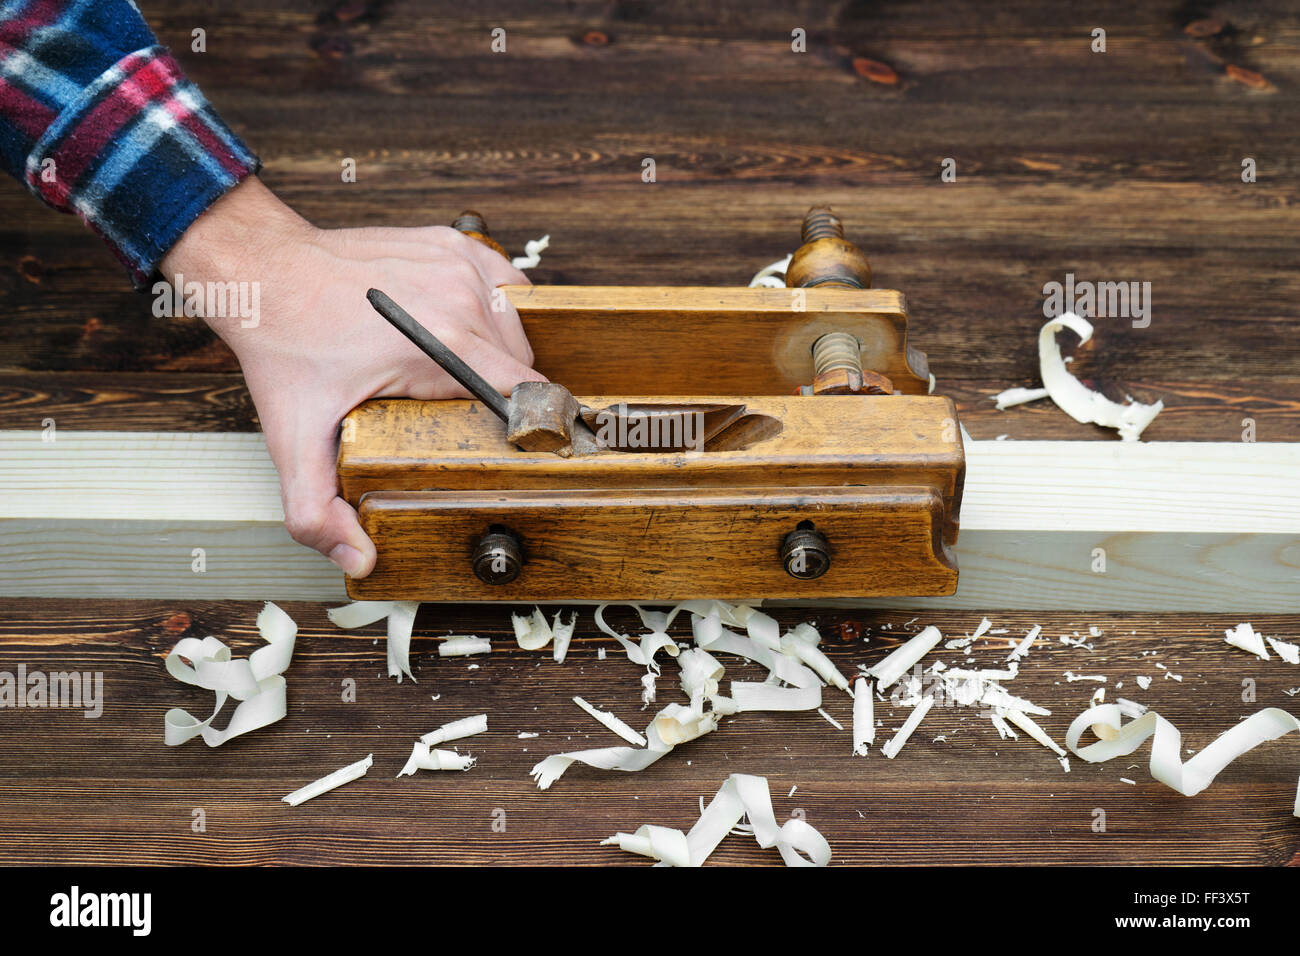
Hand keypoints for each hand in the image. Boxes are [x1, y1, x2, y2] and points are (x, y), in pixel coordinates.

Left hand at [161, 177, 542, 577]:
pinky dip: (496, 310)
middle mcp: (461, 299)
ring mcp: (461, 265)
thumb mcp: (295, 439)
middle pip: (523, 363)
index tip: (530, 444)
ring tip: (459, 372)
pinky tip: (467, 329)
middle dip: (502, 394)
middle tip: (461, 412)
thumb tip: (358, 558)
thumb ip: (317, 510)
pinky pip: (504, 284)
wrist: (263, 272)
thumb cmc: (284, 347)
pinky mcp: (455, 244)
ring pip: (516, 324)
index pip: (527, 394)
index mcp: (442, 347)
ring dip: (501, 353)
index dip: (534, 424)